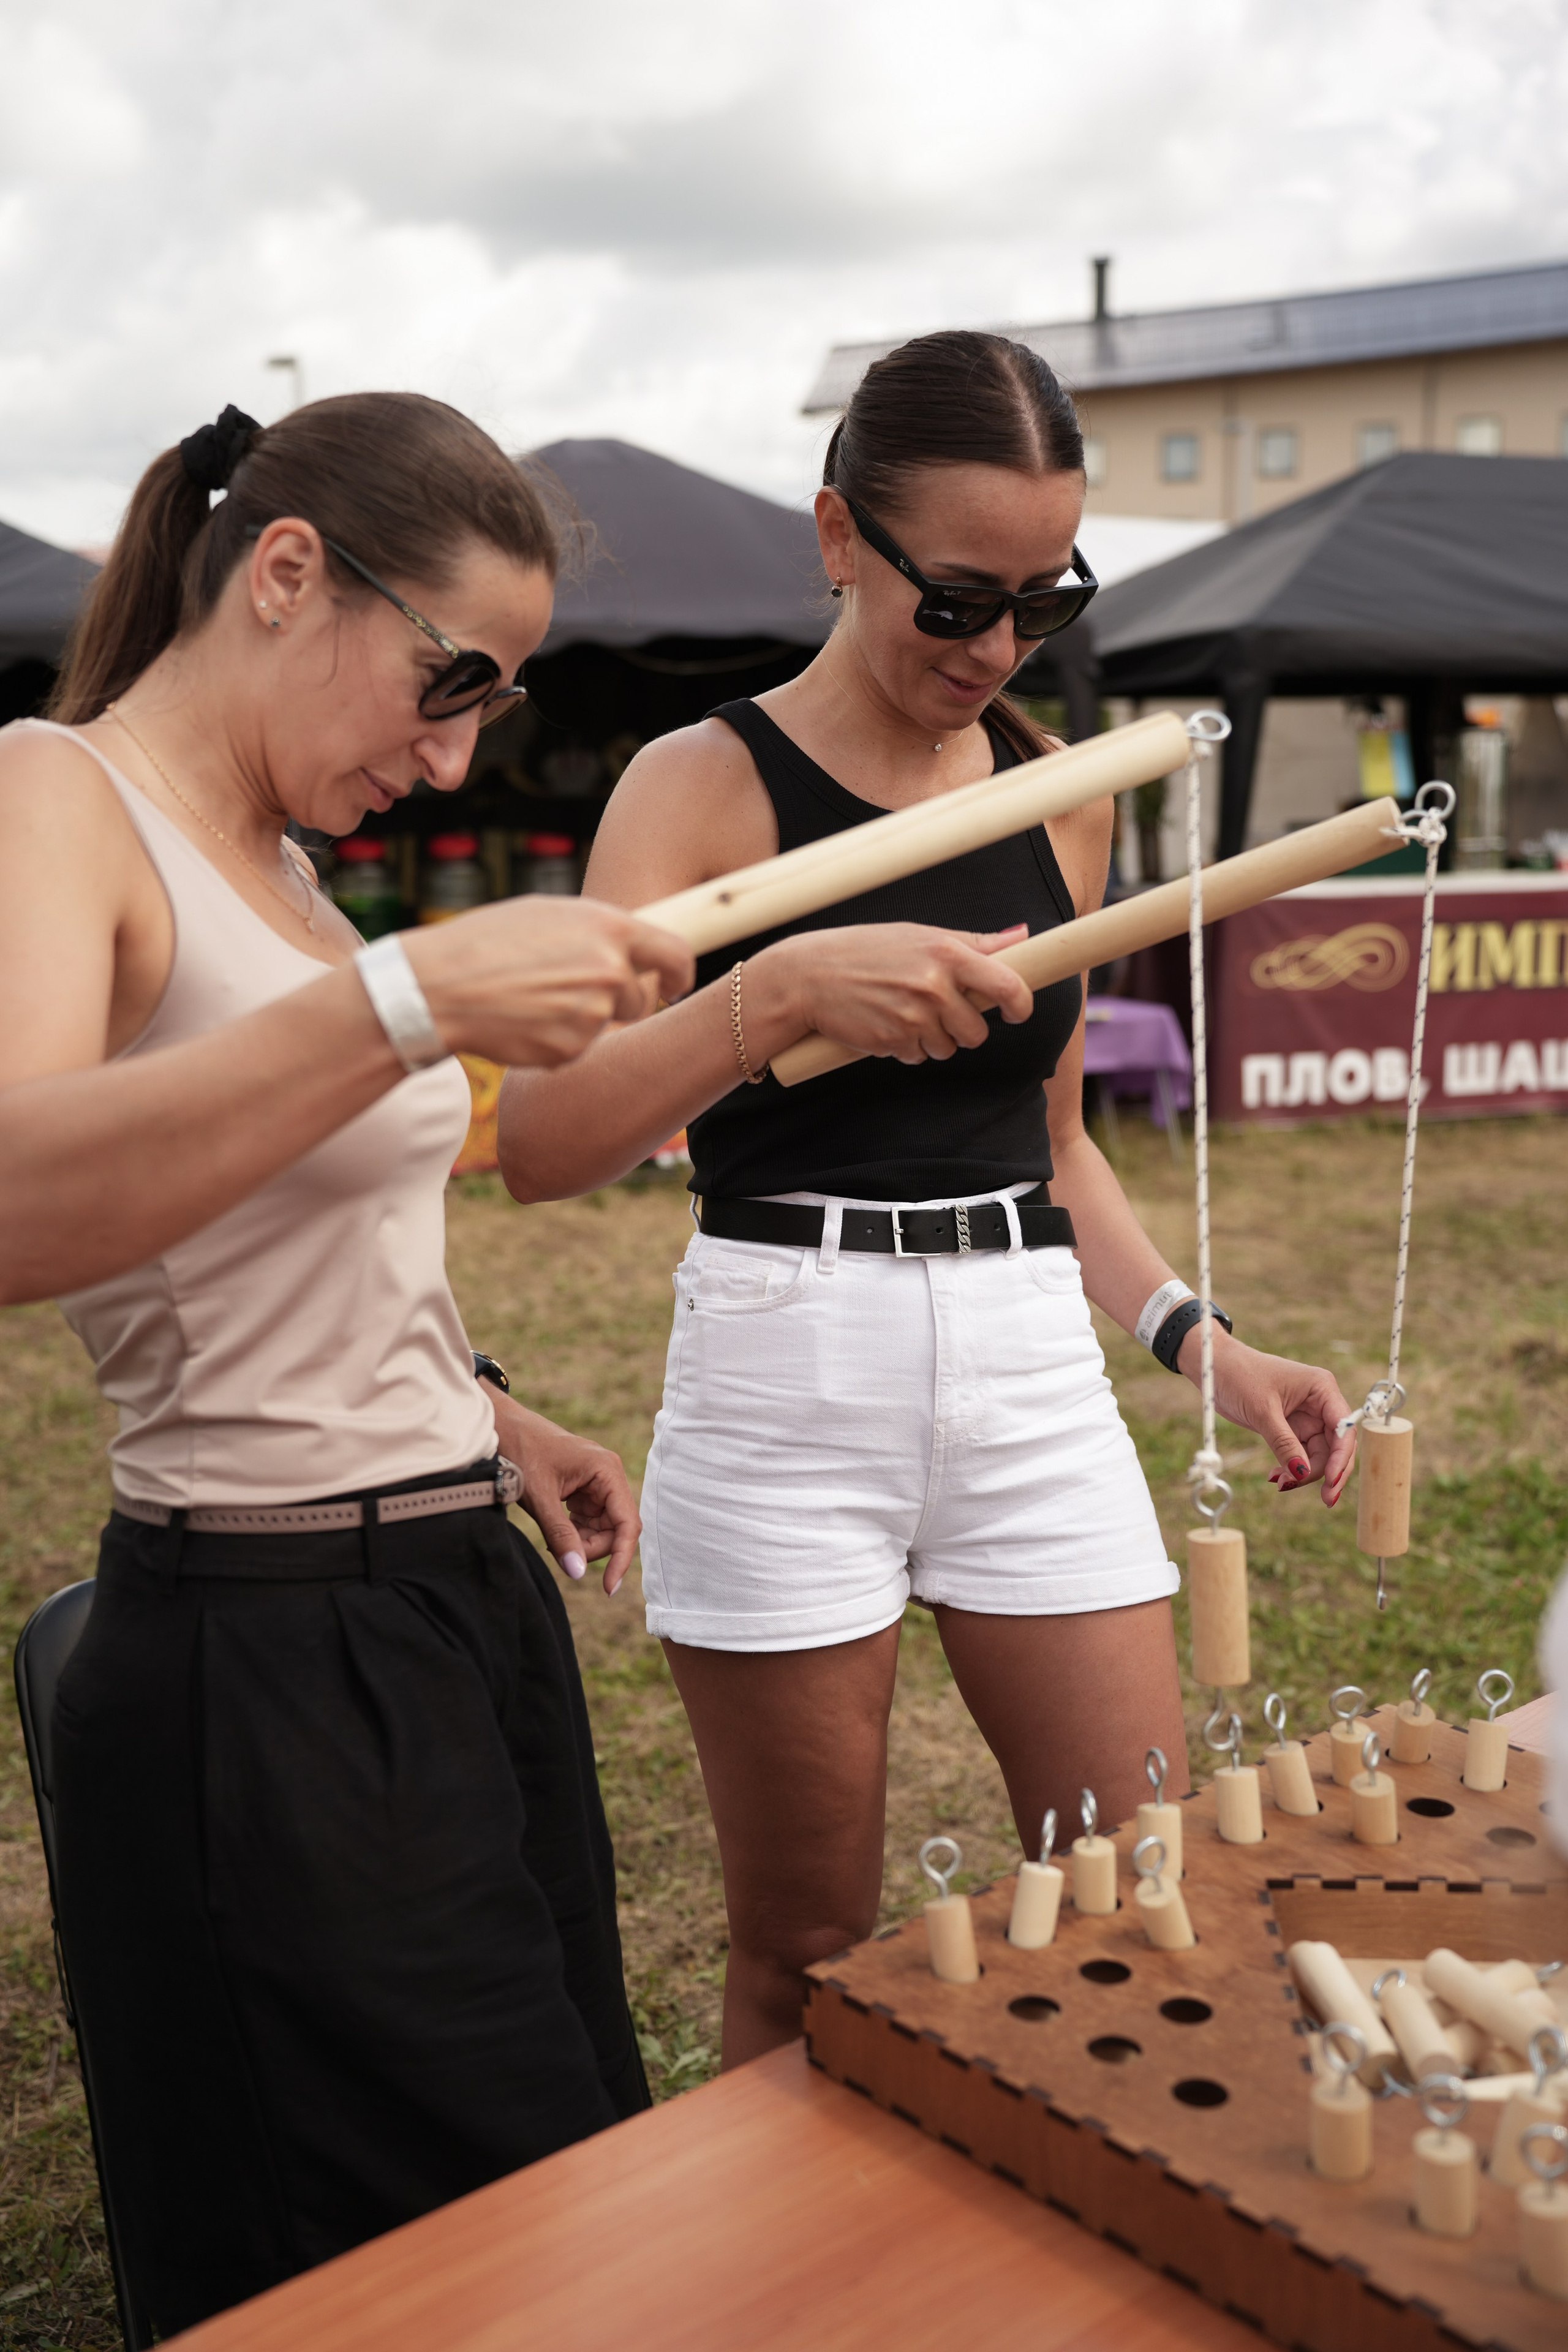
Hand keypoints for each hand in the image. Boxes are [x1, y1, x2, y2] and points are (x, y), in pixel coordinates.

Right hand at [406, 895, 692, 1068]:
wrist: (442, 986)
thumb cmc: (487, 942)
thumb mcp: (548, 915)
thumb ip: (597, 930)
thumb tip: (629, 946)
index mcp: (609, 928)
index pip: (676, 954)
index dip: (679, 974)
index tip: (673, 986)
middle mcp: (610, 970)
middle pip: (639, 999)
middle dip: (615, 1001)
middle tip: (569, 992)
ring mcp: (593, 1013)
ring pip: (604, 1025)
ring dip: (579, 1020)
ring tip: (532, 999)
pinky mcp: (571, 1049)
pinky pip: (576, 1049)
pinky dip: (554, 1041)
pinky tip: (521, 1022)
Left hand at [482, 1383, 640, 1592]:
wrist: (501, 1427)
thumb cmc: (521, 1451)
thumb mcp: (539, 1496)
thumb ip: (560, 1535)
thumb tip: (577, 1572)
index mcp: (606, 1471)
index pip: (627, 1524)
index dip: (621, 1558)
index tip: (608, 1588)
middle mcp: (608, 1477)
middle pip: (616, 1530)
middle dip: (592, 1549)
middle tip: (560, 1553)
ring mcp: (597, 1484)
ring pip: (603, 1529)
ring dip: (582, 1543)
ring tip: (553, 1541)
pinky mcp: (584, 1491)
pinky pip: (589, 1523)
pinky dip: (574, 1535)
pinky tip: (554, 1534)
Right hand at [750, 922, 1034, 1065]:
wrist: (808, 977)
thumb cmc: (866, 951)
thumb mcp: (919, 936)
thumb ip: (973, 942)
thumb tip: (1023, 935)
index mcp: (946, 953)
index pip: (1008, 985)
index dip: (1021, 1004)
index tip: (1016, 1011)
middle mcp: (934, 986)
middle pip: (977, 1031)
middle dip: (962, 1028)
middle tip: (935, 1010)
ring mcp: (915, 1017)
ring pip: (948, 1048)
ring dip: (932, 1039)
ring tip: (903, 1013)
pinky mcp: (895, 1042)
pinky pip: (918, 1057)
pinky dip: (907, 1048)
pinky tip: (885, 1024)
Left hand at [1179, 1329, 1356, 1504]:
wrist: (1215, 1367)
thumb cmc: (1239, 1375)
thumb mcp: (1262, 1410)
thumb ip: (1284, 1442)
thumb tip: (1303, 1473)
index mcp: (1322, 1388)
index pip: (1344, 1428)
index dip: (1342, 1457)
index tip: (1332, 1481)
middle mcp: (1320, 1403)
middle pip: (1336, 1446)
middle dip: (1329, 1473)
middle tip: (1324, 1500)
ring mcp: (1307, 1417)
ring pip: (1318, 1456)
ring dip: (1304, 1474)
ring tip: (1280, 1482)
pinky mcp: (1292, 1428)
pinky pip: (1300, 1455)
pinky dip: (1291, 1469)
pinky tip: (1275, 1477)